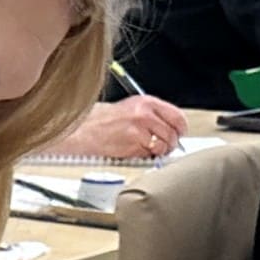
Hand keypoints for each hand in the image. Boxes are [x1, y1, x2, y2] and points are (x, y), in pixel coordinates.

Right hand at [50, 96, 188, 163]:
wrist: (78, 130)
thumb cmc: (97, 121)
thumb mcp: (128, 108)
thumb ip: (150, 115)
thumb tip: (168, 127)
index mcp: (145, 102)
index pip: (177, 116)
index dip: (180, 129)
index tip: (178, 135)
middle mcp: (144, 114)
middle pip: (172, 133)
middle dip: (169, 144)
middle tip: (162, 148)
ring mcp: (139, 130)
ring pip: (163, 146)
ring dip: (157, 152)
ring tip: (146, 151)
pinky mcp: (131, 145)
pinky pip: (148, 155)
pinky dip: (144, 157)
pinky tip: (133, 153)